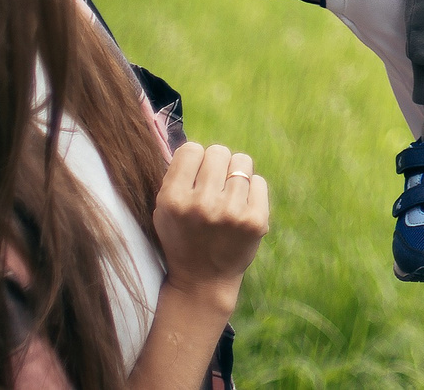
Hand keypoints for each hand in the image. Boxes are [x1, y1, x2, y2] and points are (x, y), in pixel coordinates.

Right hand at [153, 141, 269, 300]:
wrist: (203, 281)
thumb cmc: (182, 238)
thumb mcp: (164, 209)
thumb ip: (177, 175)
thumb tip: (198, 142)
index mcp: (173, 199)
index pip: (192, 149)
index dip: (194, 161)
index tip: (194, 178)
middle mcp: (202, 204)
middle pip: (218, 151)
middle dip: (216, 166)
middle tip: (213, 188)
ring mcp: (231, 212)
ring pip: (242, 161)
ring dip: (235, 175)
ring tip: (227, 197)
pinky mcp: (256, 220)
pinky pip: (259, 181)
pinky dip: (251, 191)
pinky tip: (240, 210)